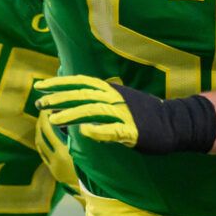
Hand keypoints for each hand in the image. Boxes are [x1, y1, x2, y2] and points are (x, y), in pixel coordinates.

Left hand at [34, 75, 215, 155]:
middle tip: (40, 102)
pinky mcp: (133, 130)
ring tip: (53, 118)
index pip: (81, 83)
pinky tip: (84, 132)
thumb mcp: (118, 103)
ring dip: (72, 114)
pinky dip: (99, 130)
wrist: (174, 123)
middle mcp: (115, 98)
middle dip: (60, 98)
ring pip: (93, 110)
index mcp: (111, 90)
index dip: (60, 83)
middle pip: (82, 95)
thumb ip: (97, 104)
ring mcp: (124, 113)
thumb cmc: (142, 115)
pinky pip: (113, 130)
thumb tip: (72, 110)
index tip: (41, 85)